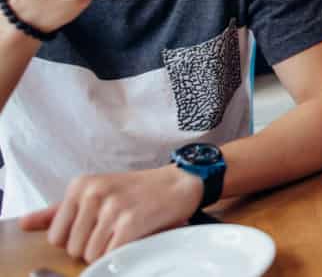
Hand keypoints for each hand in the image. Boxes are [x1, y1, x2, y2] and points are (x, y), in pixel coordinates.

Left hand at [18, 165, 202, 262]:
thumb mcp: (95, 192)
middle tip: (114, 230)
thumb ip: (59, 210)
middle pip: (73, 248)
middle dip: (92, 247)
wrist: (179, 183)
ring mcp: (112, 207)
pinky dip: (121, 253)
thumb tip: (24, 223)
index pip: (56, 236)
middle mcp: (93, 193)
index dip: (75, 240)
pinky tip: (133, 238)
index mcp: (80, 185)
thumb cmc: (136, 190)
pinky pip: (111, 255)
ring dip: (108, 252)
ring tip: (124, 233)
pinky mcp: (130, 221)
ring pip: (91, 254)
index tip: (95, 229)